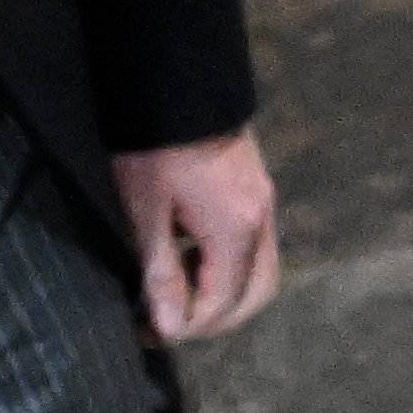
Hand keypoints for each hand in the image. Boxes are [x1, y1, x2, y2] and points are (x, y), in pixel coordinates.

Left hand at [109, 132, 283, 341]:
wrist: (178, 79)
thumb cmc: (154, 145)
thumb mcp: (147, 209)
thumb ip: (162, 271)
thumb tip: (169, 328)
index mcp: (235, 233)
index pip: (220, 301)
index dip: (186, 326)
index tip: (148, 333)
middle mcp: (261, 225)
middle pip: (255, 295)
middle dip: (218, 320)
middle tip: (173, 325)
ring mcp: (265, 205)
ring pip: (262, 272)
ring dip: (230, 295)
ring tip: (186, 293)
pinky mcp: (258, 189)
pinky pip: (257, 247)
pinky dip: (233, 268)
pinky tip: (199, 257)